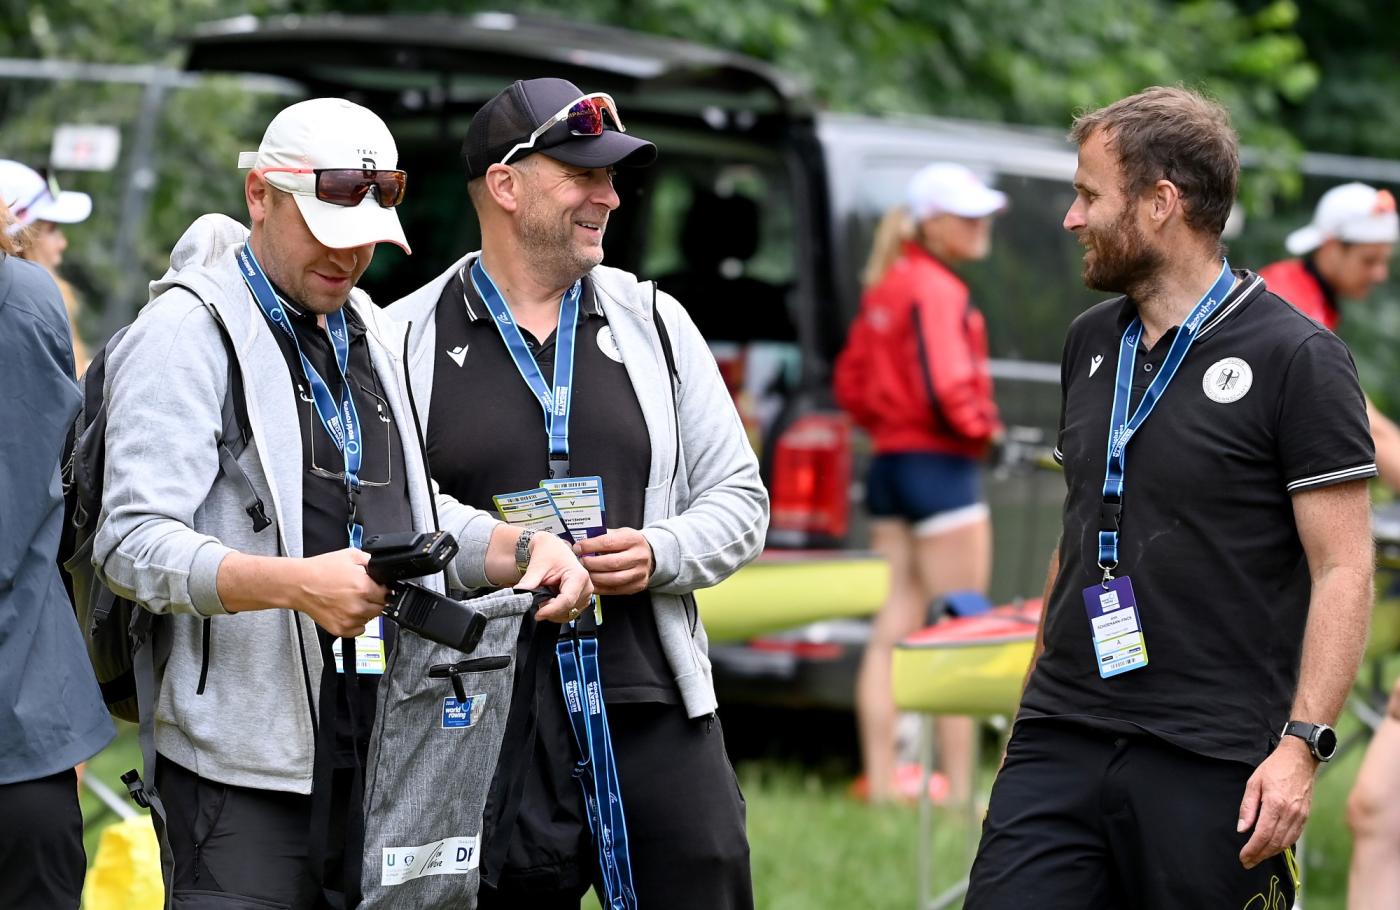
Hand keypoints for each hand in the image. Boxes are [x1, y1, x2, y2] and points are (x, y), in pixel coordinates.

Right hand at [295, 548, 389, 637]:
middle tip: (359, 592)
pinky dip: (356, 621)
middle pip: (381, 607)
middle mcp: (358, 606)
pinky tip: (346, 610)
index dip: (381, 588)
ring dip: (365, 610)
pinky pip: (359, 629)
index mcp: (364, 587)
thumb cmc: (321, 570)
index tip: (374, 586)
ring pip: (370, 618)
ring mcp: (349, 620)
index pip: (387, 593)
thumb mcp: (351, 555)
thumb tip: (384, 569)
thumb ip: (372, 562)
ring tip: (350, 600)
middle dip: (374, 599)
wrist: (299, 584)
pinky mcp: (341, 629)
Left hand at [519, 532, 593, 623]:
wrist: (552, 548)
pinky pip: (568, 613)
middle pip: (568, 609)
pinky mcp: (581, 600)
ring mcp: (585, 595)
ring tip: (543, 597)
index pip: (567, 601)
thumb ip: (529, 583)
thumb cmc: (548, 552)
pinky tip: (549, 600)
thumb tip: (518, 596)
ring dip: (553, 611)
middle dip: (550, 610)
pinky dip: (556, 611)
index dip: (551, 610)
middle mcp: (586, 586)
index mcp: (579, 576)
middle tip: (536, 601)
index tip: (537, 614)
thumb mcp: (537, 566)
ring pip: (568, 614)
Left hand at [573, 528, 653, 595]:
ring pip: (613, 579)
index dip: (590, 546)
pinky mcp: (638, 586)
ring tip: (584, 573)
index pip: (608, 543)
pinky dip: (600, 588)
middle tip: (579, 562)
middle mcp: (639, 556)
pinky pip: (615, 590)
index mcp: (633, 539)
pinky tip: (591, 583)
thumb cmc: (629, 543)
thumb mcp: (619, 533)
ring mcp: (640, 573)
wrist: (650, 555)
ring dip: (595, 577)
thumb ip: (602, 536)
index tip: (577, 548)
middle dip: (591, 563)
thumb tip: (581, 542)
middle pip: (611, 563)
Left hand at [1237, 737, 1316, 868]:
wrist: (1299, 759)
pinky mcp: (1305, 816)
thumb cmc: (1274, 768)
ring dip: (1271, 853)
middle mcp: (1290, 813)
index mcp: (1276, 804)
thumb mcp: (1253, 783)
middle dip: (1260, 855)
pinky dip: (1283, 846)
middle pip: (1275, 843)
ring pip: (1285, 843)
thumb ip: (1248, 807)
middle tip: (1247, 862)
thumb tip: (1242, 829)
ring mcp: (1300, 816)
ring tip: (1257, 858)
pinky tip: (1273, 848)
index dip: (1252, 849)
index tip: (1243, 857)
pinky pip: (1294, 836)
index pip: (1263, 835)